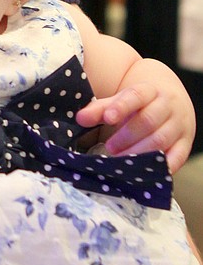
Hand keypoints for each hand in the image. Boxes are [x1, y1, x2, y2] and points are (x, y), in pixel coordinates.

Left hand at [76, 82, 192, 172]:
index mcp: (150, 91)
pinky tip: (145, 173)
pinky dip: (161, 166)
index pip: (136, 95)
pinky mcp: (185, 144)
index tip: (107, 118)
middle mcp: (168, 106)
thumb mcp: (121, 101)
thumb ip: (101, 109)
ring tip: (121, 160)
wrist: (172, 101)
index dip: (121, 107)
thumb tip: (80, 118)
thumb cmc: (140, 104)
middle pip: (148, 120)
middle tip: (110, 147)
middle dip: (126, 136)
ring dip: (139, 152)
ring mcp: (179, 125)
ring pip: (161, 139)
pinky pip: (177, 157)